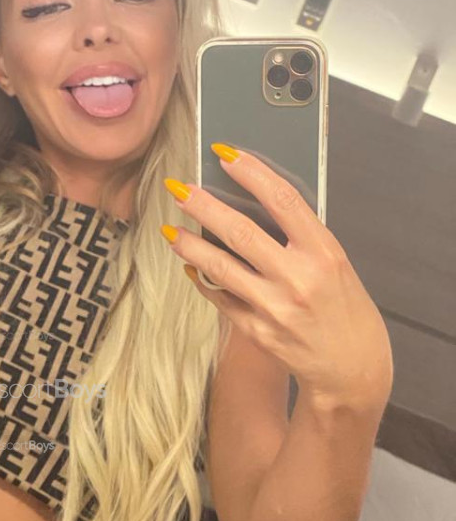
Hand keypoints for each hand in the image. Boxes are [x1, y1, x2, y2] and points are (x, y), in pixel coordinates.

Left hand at [162, 145, 393, 411]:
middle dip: (203, 206)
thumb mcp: (334, 263)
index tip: (225, 153)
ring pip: (221, 267)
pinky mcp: (257, 331)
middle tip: (178, 188)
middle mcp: (298, 278)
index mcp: (324, 252)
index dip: (252, 173)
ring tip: (169, 229)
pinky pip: (221, 298)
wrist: (351, 367)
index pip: (283, 200)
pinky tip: (190, 265)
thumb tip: (253, 205)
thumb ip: (300, 238)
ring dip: (190, 246)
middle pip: (241, 232)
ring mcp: (275, 307)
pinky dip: (203, 279)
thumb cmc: (344, 308)